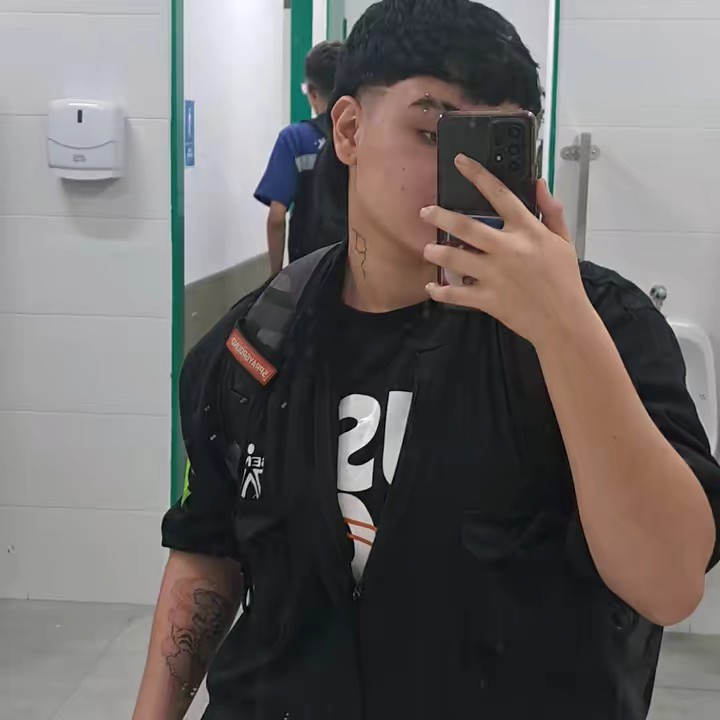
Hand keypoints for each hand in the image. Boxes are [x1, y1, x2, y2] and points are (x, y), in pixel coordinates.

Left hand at [422, 154, 591, 348]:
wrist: (564, 321)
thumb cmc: (564, 280)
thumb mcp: (564, 241)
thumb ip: (550, 211)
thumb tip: (540, 183)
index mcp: (527, 231)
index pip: (500, 194)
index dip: (478, 175)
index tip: (461, 162)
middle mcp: (507, 248)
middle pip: (466, 226)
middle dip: (440, 216)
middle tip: (424, 212)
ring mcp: (494, 274)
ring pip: (455, 257)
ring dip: (436, 251)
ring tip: (428, 249)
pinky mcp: (487, 299)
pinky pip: (456, 293)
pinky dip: (440, 291)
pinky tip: (431, 286)